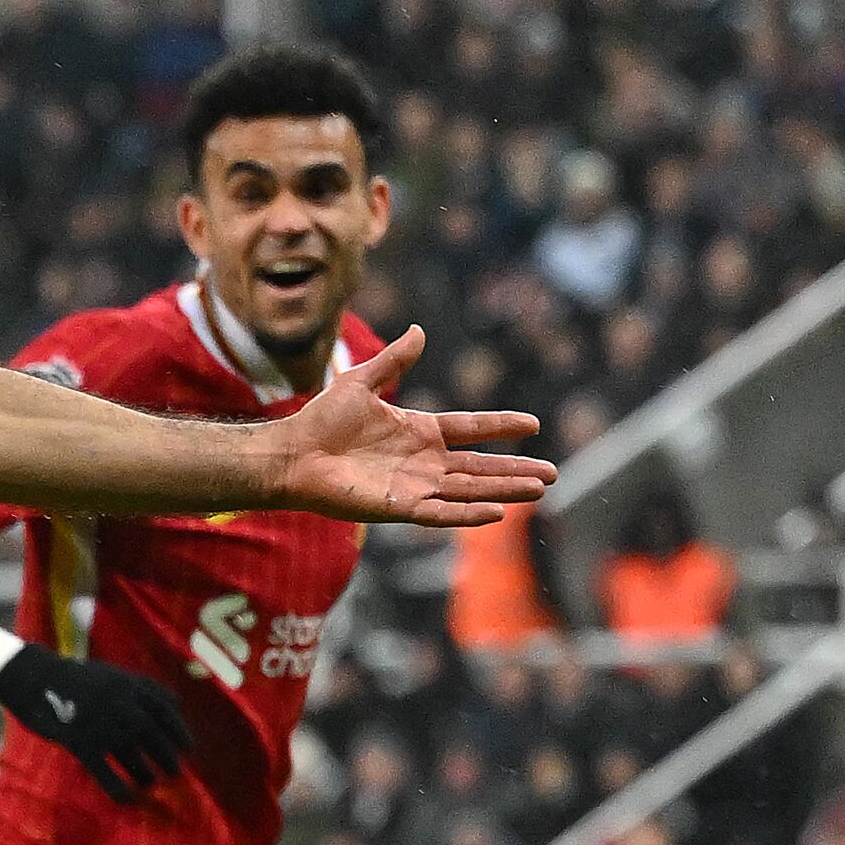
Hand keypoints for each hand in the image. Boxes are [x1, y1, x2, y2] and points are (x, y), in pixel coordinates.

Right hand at [0, 643, 192, 803]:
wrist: (36, 680)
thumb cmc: (76, 679)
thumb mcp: (112, 674)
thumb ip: (142, 687)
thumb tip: (176, 703)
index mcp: (128, 685)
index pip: (164, 710)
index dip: (179, 731)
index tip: (188, 748)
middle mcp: (118, 704)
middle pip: (152, 735)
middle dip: (166, 756)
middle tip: (175, 772)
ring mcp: (99, 725)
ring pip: (130, 756)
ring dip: (144, 773)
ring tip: (150, 783)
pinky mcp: (80, 743)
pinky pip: (104, 772)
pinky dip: (118, 788)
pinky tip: (128, 799)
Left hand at [259, 327, 555, 528]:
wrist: (292, 453)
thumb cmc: (322, 419)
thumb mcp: (362, 381)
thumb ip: (394, 360)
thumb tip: (418, 330)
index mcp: (419, 431)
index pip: (471, 428)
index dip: (501, 426)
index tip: (533, 424)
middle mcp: (422, 461)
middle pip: (480, 466)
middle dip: (515, 469)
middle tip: (552, 474)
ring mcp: (413, 486)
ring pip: (469, 489)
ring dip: (503, 490)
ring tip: (538, 490)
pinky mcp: (398, 507)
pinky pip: (440, 513)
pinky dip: (467, 513)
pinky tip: (497, 513)